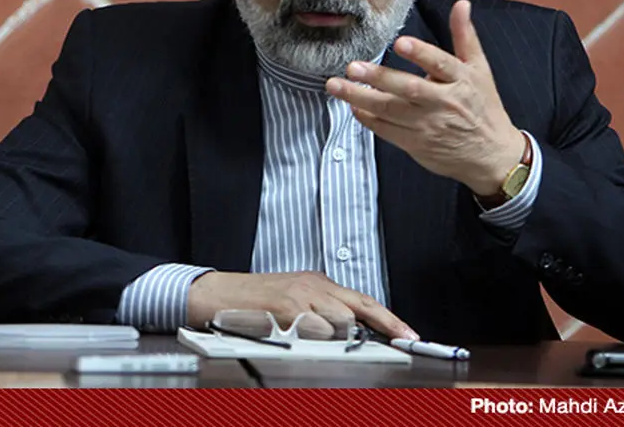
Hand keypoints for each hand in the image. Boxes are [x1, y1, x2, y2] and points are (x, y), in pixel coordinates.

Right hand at [185, 270, 418, 339]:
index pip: (363, 300)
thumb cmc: (250, 302)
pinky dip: (314, 339)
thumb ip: (321, 311)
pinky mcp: (285, 308)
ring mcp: (299, 296)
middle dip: (378, 327)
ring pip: (339, 321)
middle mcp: (312, 285)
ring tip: (321, 341)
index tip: (409, 334)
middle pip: (358, 309)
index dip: (389, 319)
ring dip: (337, 337)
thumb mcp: (292, 299)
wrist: (214, 295)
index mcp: (317, 281)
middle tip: (400, 341)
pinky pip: (314, 329)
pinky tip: (300, 338)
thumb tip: (351, 332)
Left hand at [325, 0, 525, 196]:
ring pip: (390, 110)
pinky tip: (352, 105)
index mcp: (462, 80)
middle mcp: (444, 103)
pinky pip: (387, 130)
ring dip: (360, 97)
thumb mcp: (480, 70)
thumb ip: (464, 36)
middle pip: (409, 89)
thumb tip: (462, 4)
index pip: (440, 63)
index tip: (400, 42)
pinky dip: (367, 118)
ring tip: (336, 85)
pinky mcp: (416, 143)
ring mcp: (428, 125)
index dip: (420, 53)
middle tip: (353, 66)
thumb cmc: (482, 107)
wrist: (491, 155)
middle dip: (379, 77)